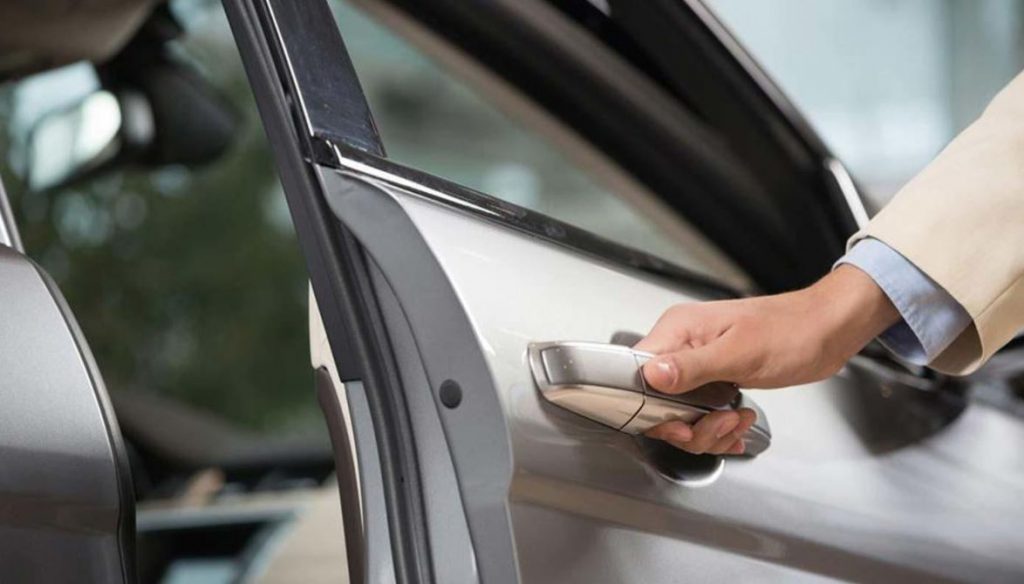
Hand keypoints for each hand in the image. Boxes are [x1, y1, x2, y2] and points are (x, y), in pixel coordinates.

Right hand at [637, 265, 898, 454]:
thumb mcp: (740, 353)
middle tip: (719, 425)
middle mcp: (682, 346)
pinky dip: (717, 428)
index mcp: (679, 330)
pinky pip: (699, 413)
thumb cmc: (791, 331)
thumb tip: (650, 375)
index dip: (651, 408)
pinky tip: (737, 426)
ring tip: (736, 420)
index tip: (680, 425)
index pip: (636, 373)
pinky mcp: (714, 379)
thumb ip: (692, 367)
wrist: (827, 330)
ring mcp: (697, 364)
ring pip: (680, 414)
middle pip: (657, 402)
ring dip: (709, 430)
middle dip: (689, 425)